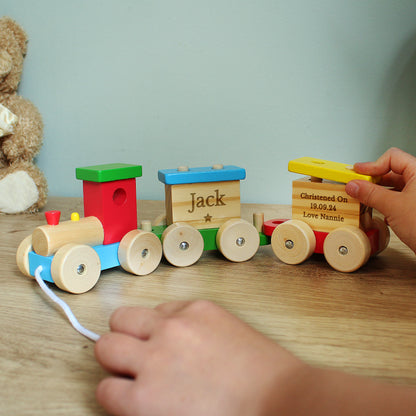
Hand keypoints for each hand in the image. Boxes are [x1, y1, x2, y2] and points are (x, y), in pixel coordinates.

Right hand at [94, 300, 309, 415]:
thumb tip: (129, 390)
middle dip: (116, 354)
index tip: (129, 387)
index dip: (117, 390)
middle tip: (135, 360)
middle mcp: (154, 356)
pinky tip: (187, 332)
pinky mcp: (199, 306)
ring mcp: (176, 325)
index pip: (104, 389)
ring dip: (133, 330)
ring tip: (154, 339)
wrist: (278, 399)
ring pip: (125, 315)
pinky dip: (168, 318)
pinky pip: (166, 305)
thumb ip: (143, 408)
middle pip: (105, 344)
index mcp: (144, 399)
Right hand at [345, 147, 415, 252]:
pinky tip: (378, 210)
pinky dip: (386, 203)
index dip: (373, 164)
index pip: (393, 158)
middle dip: (373, 179)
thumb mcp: (393, 206)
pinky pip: (398, 199)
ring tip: (364, 199)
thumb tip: (354, 185)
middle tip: (357, 185)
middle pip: (392, 171)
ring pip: (395, 186)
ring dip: (378, 192)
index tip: (357, 172)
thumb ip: (371, 194)